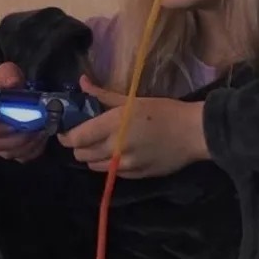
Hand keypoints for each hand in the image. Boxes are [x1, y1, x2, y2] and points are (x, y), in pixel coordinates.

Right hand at [0, 62, 49, 162]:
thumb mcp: (2, 74)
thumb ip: (6, 75)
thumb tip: (12, 82)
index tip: (12, 122)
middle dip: (18, 137)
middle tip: (35, 127)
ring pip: (11, 152)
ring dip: (28, 143)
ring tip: (42, 130)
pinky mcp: (13, 151)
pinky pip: (22, 157)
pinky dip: (34, 149)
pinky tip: (43, 137)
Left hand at [58, 75, 208, 177]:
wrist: (193, 133)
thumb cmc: (164, 111)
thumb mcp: (132, 99)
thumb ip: (103, 95)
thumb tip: (82, 82)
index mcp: (114, 124)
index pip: (77, 138)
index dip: (65, 136)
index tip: (64, 130)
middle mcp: (116, 148)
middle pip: (81, 154)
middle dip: (78, 146)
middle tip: (83, 135)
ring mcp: (125, 165)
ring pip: (93, 166)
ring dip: (91, 156)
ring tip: (100, 145)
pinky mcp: (135, 176)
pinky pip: (111, 173)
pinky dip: (108, 164)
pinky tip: (118, 153)